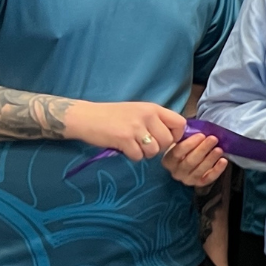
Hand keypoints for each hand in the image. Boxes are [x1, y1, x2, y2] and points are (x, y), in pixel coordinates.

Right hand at [61, 101, 186, 160]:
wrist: (86, 117)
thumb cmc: (112, 115)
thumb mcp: (138, 111)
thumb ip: (155, 120)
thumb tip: (174, 137)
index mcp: (153, 108)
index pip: (180, 123)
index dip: (176, 135)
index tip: (165, 139)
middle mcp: (147, 116)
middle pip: (168, 140)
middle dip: (159, 148)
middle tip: (145, 146)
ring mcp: (136, 127)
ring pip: (154, 150)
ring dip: (145, 154)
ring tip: (134, 147)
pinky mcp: (124, 139)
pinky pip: (139, 156)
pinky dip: (132, 156)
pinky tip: (124, 149)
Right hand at [161, 134, 227, 186]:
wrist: (189, 159)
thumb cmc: (185, 147)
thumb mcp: (181, 141)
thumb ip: (186, 137)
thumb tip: (197, 130)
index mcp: (168, 160)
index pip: (177, 153)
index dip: (189, 144)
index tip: (201, 135)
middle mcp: (176, 172)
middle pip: (189, 162)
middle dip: (202, 149)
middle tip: (213, 139)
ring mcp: (188, 179)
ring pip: (199, 170)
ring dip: (210, 159)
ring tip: (219, 149)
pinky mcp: (200, 183)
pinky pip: (209, 178)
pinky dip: (217, 170)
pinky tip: (223, 161)